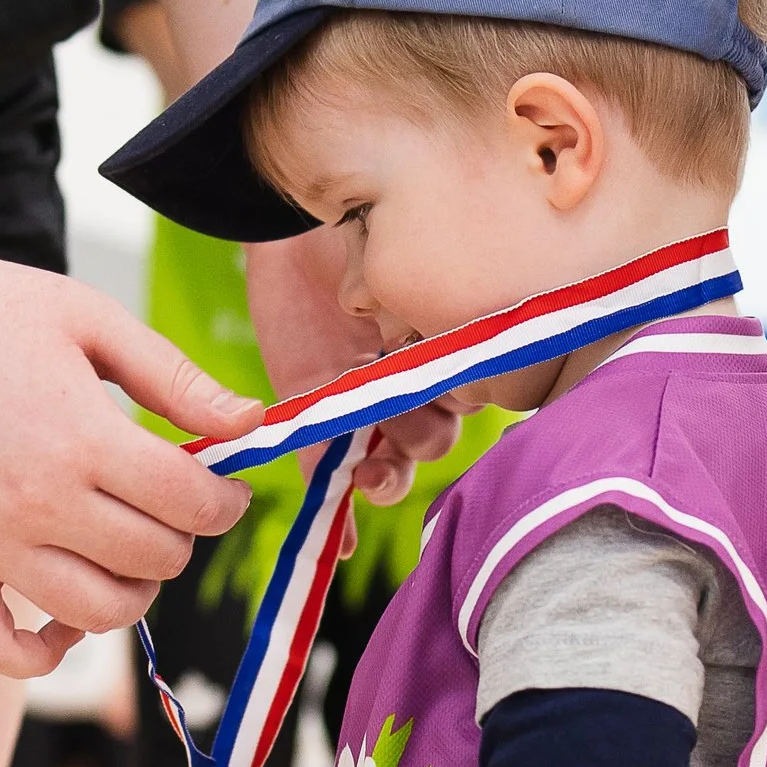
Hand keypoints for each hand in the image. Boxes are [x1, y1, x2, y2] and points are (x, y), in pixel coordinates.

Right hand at [0, 242, 255, 677]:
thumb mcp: (95, 322)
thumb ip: (177, 378)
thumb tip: (252, 422)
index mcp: (82, 438)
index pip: (190, 505)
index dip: (224, 502)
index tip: (222, 489)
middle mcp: (35, 501)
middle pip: (151, 560)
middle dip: (181, 537)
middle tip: (171, 506)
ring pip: (94, 613)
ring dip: (132, 592)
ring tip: (129, 551)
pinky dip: (36, 655)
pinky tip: (63, 629)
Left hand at [245, 231, 456, 504]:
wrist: (291, 218)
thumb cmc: (362, 225)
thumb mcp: (400, 260)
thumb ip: (424, 307)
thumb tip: (431, 343)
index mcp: (446, 352)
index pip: (475, 398)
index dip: (468, 398)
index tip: (456, 382)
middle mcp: (412, 387)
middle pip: (435, 437)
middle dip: (423, 431)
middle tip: (402, 401)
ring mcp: (363, 407)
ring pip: (392, 463)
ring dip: (387, 472)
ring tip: (371, 467)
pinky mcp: (314, 417)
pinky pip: (327, 474)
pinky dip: (336, 512)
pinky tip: (341, 548)